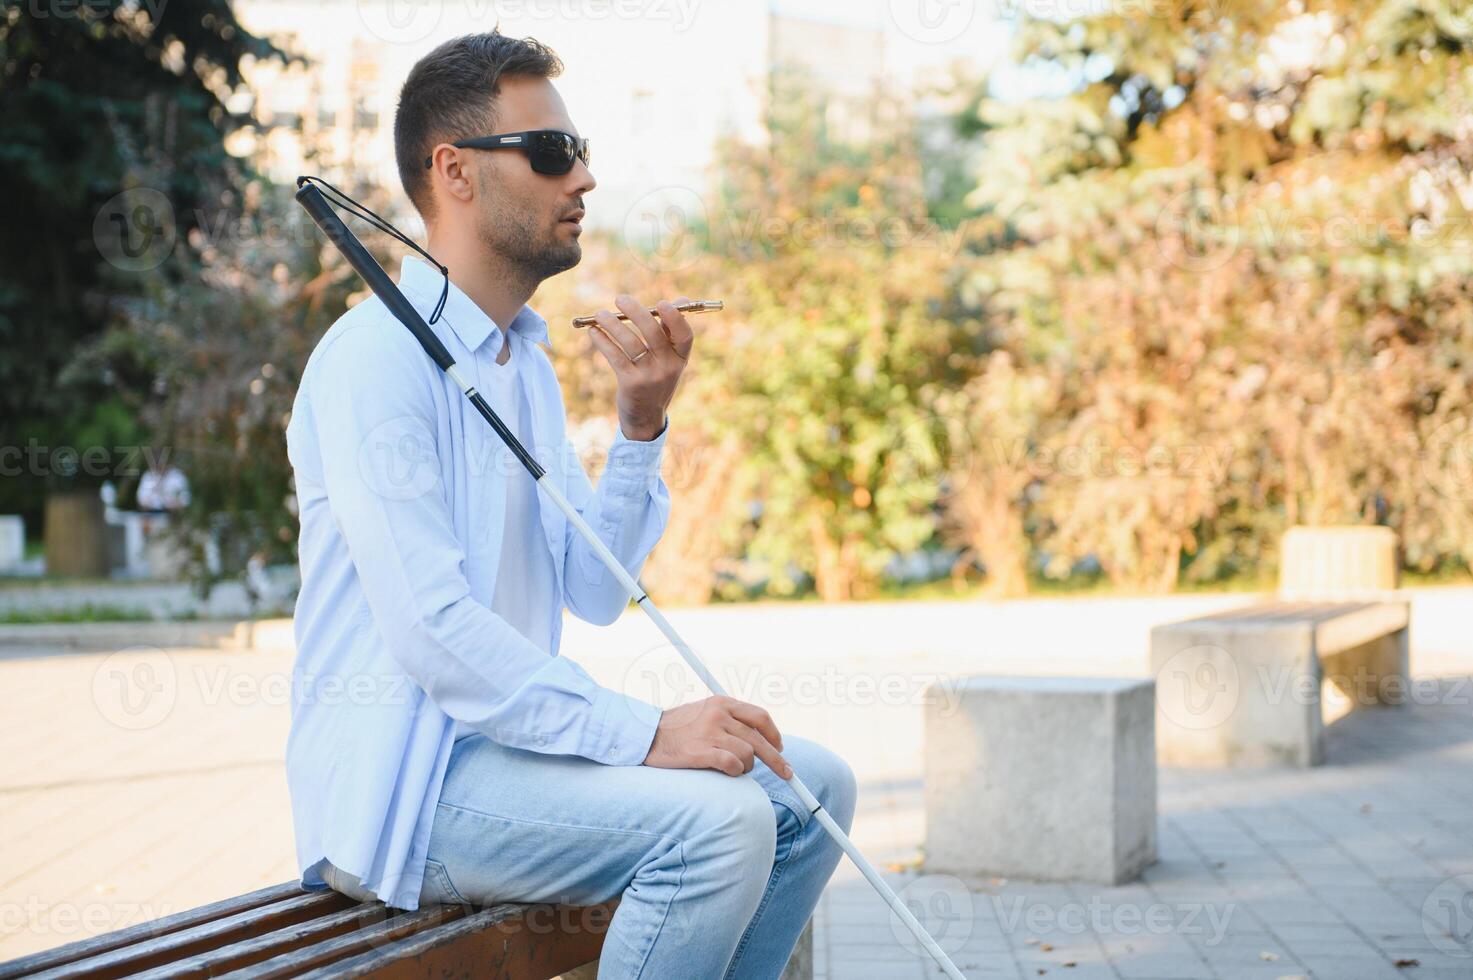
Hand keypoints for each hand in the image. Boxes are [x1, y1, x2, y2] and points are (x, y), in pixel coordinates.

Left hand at [587, 294, 694, 440]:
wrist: (646, 417)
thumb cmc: (656, 378)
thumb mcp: (669, 359)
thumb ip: (670, 331)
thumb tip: (680, 300)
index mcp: (680, 358)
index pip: (685, 335)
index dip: (675, 318)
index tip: (662, 303)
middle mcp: (668, 367)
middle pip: (654, 333)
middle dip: (636, 312)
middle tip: (620, 299)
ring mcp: (650, 376)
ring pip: (630, 342)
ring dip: (613, 324)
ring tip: (600, 314)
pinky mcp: (631, 384)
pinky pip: (615, 356)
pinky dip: (603, 341)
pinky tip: (594, 331)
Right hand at [642, 695, 792, 778]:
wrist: (646, 736)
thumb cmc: (677, 729)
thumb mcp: (705, 712)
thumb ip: (729, 719)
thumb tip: (758, 739)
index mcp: (722, 703)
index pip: (760, 717)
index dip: (774, 735)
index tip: (780, 748)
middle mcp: (718, 715)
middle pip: (759, 739)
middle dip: (777, 759)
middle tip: (787, 774)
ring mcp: (710, 732)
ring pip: (748, 754)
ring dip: (746, 767)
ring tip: (734, 769)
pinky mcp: (701, 751)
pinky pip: (733, 764)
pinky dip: (735, 771)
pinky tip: (727, 771)